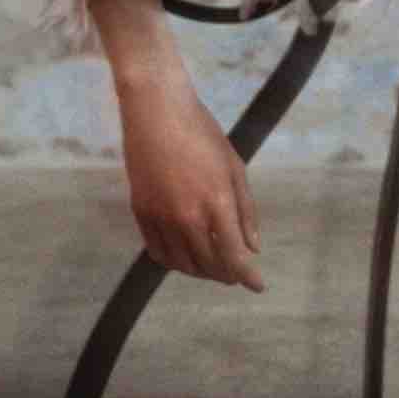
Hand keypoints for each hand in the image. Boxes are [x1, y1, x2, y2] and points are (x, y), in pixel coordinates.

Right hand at [118, 73, 265, 289]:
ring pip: (182, 263)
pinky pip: (157, 252)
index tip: (257, 286)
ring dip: (201, 271)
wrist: (156, 111)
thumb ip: (245, 211)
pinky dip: (173, 261)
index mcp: (217, 204)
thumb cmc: (203, 133)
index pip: (234, 256)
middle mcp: (187, 218)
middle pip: (209, 265)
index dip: (248, 276)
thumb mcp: (234, 167)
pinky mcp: (141, 213)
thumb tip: (253, 247)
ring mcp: (161, 217)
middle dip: (226, 274)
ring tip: (212, 266)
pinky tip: (184, 257)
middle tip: (235, 274)